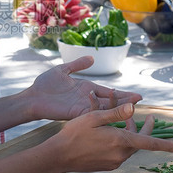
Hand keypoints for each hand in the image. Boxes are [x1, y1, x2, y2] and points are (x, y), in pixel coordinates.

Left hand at [22, 56, 142, 120]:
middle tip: (140, 100)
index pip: (108, 91)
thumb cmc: (45, 84)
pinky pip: (93, 114)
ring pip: (104, 108)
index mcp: (86, 88)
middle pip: (110, 101)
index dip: (122, 94)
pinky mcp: (76, 113)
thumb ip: (78, 65)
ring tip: (132, 106)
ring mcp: (82, 107)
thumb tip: (92, 58)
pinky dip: (104, 114)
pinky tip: (115, 113)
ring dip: (117, 107)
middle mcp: (87, 99)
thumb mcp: (63, 70)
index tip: (138, 96)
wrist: (33, 97)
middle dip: (125, 101)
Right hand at [48, 103, 172, 172]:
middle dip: (142, 128)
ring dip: (128, 132)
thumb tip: (132, 108)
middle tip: (146, 117)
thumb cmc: (74, 135)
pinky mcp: (108, 165)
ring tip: (120, 118)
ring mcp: (114, 161)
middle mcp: (120, 153)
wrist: (59, 156)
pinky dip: (118, 139)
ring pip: (128, 145)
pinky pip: (119, 150)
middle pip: (139, 141)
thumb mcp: (93, 118)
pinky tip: (107, 131)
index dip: (166, 144)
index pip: (149, 142)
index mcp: (119, 141)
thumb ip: (114, 113)